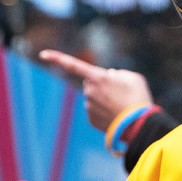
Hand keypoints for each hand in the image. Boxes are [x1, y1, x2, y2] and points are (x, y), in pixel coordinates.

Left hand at [38, 49, 152, 131]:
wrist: (138, 126)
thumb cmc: (138, 98)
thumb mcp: (133, 77)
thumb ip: (118, 73)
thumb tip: (109, 77)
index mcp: (98, 77)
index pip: (73, 64)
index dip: (57, 58)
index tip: (42, 54)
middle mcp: (89, 91)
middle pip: (91, 82)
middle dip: (101, 84)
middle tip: (119, 92)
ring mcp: (88, 106)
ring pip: (94, 97)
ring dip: (104, 98)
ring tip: (121, 105)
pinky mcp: (90, 119)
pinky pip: (95, 110)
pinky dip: (104, 111)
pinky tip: (116, 114)